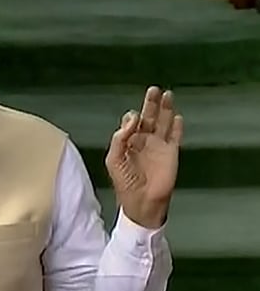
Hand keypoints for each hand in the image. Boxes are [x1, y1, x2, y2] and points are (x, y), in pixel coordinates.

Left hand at [105, 86, 183, 227]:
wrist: (142, 201)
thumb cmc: (125, 182)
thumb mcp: (114, 159)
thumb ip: (119, 138)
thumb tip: (131, 120)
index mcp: (128, 142)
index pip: (131, 122)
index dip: (132, 117)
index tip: (134, 118)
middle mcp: (144, 141)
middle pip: (149, 117)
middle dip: (150, 103)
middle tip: (154, 89)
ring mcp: (158, 146)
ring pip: (163, 122)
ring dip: (165, 109)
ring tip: (167, 94)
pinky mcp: (171, 152)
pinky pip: (175, 136)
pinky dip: (176, 126)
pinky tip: (177, 116)